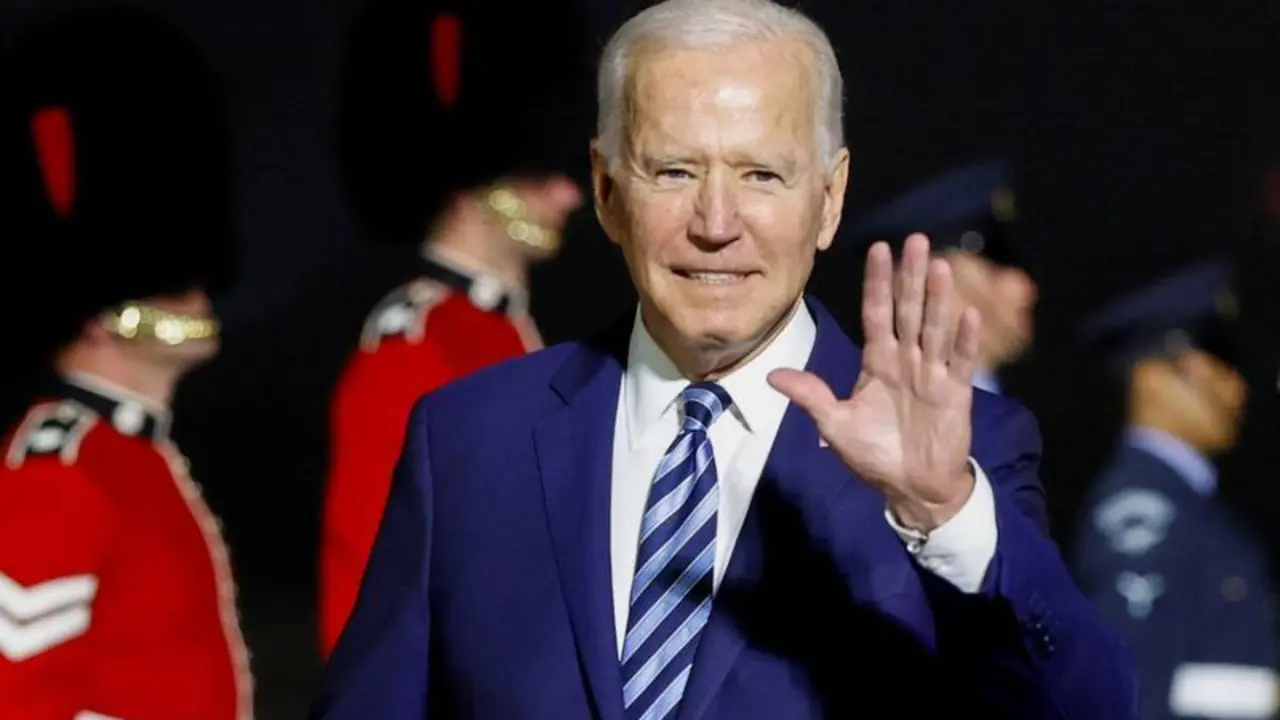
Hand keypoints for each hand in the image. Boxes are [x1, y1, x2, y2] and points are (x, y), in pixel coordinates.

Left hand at [768, 234, 979, 530]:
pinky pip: (960, 362)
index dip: (877, 282)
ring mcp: (932, 374)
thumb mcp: (835, 425)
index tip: (878, 248)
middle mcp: (906, 360)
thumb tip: (772, 375)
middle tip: (917, 240)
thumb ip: (810, 396)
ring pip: (934, 328)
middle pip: (908, 310)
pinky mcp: (955, 393)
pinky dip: (964, 339)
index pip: (876, 313)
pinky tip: (968, 314)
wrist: (910, 488)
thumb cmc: (875, 454)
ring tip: (940, 266)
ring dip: (938, 298)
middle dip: (911, 276)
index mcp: (877, 362)